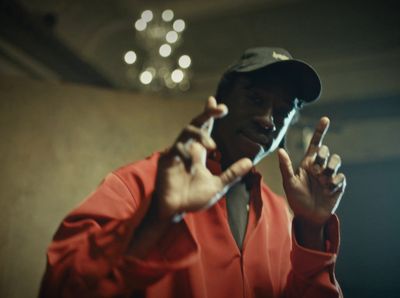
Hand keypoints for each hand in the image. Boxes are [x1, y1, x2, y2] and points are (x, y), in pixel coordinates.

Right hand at [154, 96, 252, 219]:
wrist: (175, 211)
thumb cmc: (193, 199)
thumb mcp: (218, 186)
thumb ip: (232, 173)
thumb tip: (250, 162)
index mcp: (199, 153)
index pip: (206, 129)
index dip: (211, 115)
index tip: (221, 106)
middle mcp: (189, 148)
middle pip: (196, 123)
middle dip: (207, 114)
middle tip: (221, 109)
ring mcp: (177, 152)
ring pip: (187, 132)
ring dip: (201, 135)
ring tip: (213, 146)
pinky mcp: (167, 160)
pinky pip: (176, 148)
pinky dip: (184, 151)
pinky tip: (190, 161)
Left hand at [278, 117, 346, 228]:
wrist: (308, 216)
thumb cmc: (296, 198)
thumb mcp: (288, 182)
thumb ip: (285, 166)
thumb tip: (280, 150)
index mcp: (307, 163)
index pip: (315, 144)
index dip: (320, 131)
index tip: (325, 119)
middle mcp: (320, 166)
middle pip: (326, 151)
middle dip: (322, 157)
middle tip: (316, 170)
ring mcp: (330, 175)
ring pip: (336, 161)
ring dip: (329, 169)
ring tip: (322, 181)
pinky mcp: (338, 184)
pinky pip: (341, 177)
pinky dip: (334, 183)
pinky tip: (327, 190)